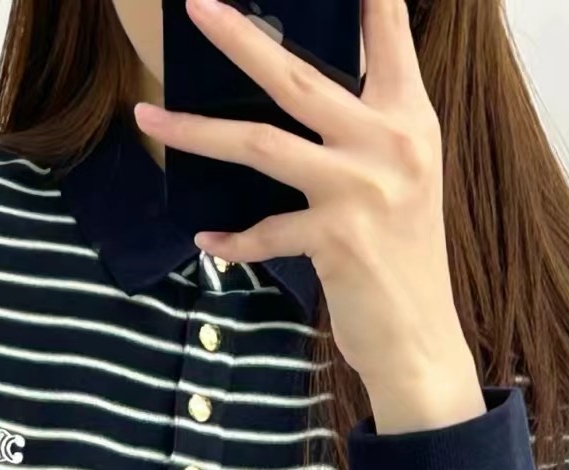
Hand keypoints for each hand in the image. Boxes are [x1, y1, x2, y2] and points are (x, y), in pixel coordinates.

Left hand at [133, 0, 484, 433]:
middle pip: (298, 77)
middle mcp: (389, 144)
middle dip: (241, 38)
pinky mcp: (336, 240)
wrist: (420, 338)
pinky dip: (233, 239)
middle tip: (196, 6)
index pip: (388, 33)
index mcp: (410, 118)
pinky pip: (265, 232)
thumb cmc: (404, 256)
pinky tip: (206, 238)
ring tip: (148, 114)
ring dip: (197, 130)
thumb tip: (302, 88)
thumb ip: (367, 125)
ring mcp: (361, 191)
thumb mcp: (403, 176)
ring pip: (262, 144)